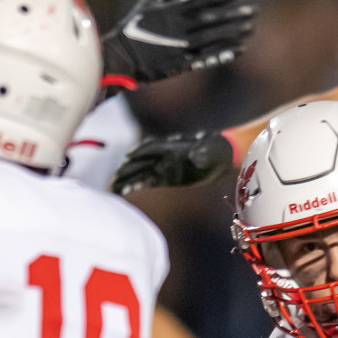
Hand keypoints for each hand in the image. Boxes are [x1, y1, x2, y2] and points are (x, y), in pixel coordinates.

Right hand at [102, 0, 254, 83]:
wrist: (121, 57)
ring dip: (234, 33)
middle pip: (214, 19)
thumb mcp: (150, 3)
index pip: (203, 1)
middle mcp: (181, 28)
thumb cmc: (134, 26)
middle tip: (253, 11)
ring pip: (215, 38)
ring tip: (251, 28)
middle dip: (234, 15)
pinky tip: (239, 49)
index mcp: (174, 11)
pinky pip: (208, 58)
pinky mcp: (183, 64)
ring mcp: (183, 47)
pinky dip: (224, 53)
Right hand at [111, 130, 233, 193]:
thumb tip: (197, 156)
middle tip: (115, 177)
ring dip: (130, 178)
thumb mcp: (212, 150)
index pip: (154, 148)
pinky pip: (151, 181)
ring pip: (143, 172)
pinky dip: (140, 185)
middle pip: (143, 161)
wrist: (222, 156)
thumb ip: (203, 153)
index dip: (142, 151)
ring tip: (115, 187)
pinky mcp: (168, 177)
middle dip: (129, 168)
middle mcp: (166, 156)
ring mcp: (165, 166)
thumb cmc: (216, 150)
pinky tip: (130, 190)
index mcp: (174, 147)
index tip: (130, 156)